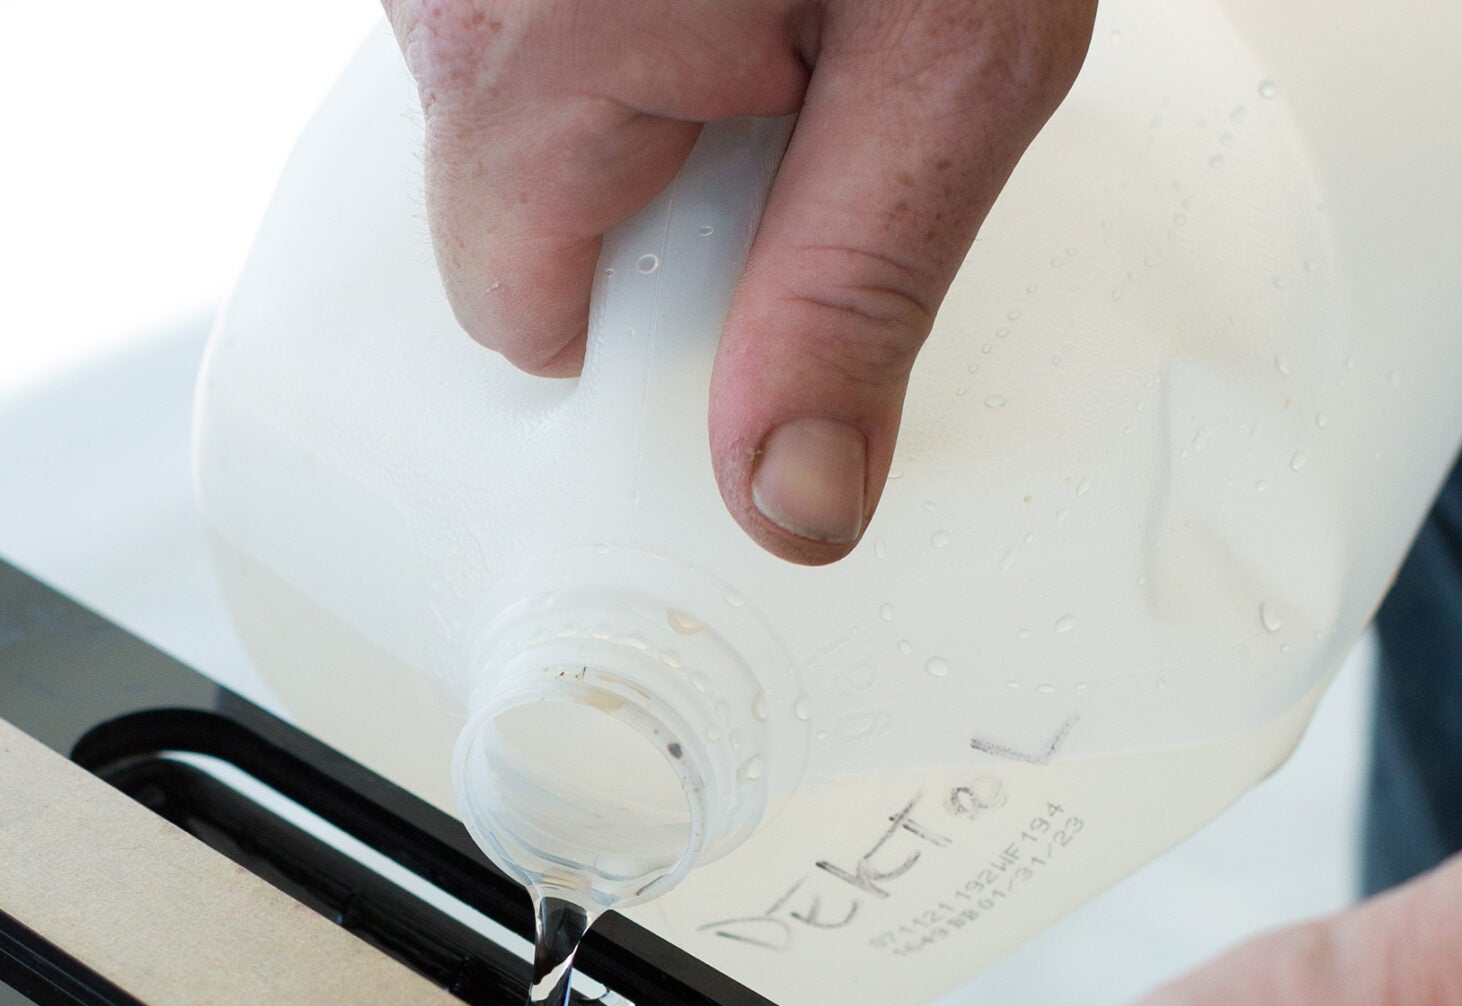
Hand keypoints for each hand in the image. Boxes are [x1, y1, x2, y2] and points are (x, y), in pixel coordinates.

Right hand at [385, 0, 1098, 563]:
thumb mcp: (948, 52)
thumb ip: (860, 282)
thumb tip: (794, 500)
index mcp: (528, 64)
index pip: (520, 321)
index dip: (655, 329)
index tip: (755, 296)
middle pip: (512, 211)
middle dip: (647, 199)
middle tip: (800, 108)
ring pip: (523, 104)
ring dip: (638, 90)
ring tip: (781, 8)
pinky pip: (535, 10)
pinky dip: (624, 11)